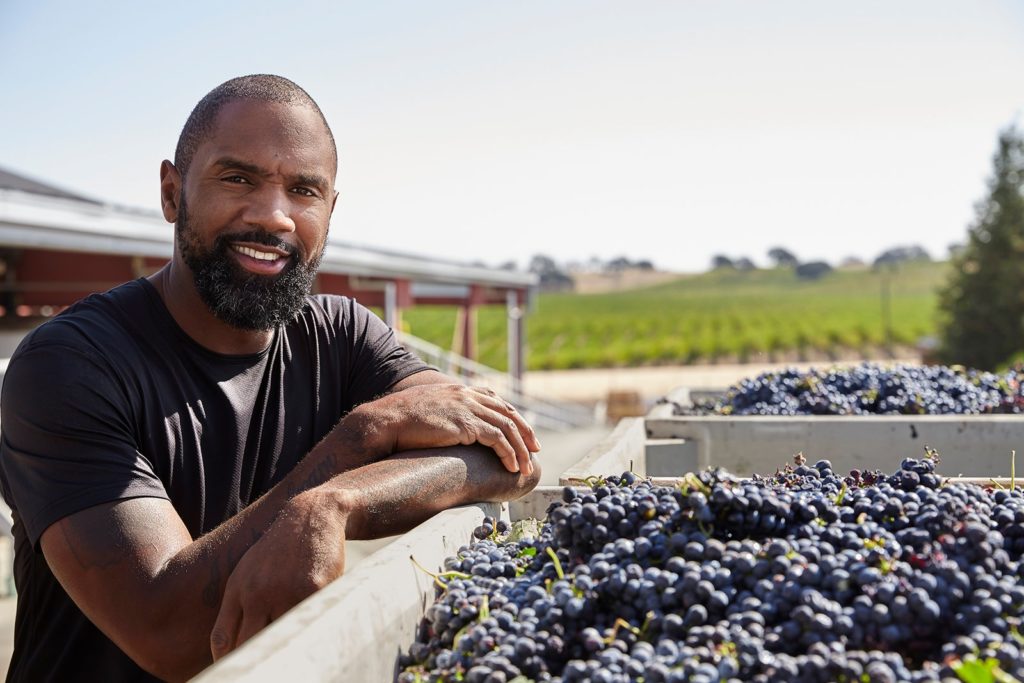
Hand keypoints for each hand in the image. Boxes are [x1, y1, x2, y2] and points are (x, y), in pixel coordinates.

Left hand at [209, 488, 348, 659]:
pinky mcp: (314, 590)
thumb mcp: (249, 571)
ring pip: (278, 637)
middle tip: (259, 670)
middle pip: (247, 644)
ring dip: (281, 650)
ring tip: (283, 656)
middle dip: (251, 661)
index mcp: (238, 589)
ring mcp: (286, 592)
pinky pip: (308, 622)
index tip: (234, 672)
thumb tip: (231, 646)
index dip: (224, 663)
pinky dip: (307, 633)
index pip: (222, 639)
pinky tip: (309, 635)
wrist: (311, 515)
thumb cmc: (280, 549)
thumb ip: (240, 605)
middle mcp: (258, 593)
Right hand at [354, 383, 540, 474]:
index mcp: (457, 391)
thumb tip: (442, 430)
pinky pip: (498, 439)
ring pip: (507, 427)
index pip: (494, 399)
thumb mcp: (425, 411)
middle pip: (506, 411)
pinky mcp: (466, 425)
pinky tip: (511, 466)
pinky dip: (509, 454)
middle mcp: (466, 396)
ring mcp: (467, 408)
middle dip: (524, 430)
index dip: (510, 415)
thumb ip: (440, 414)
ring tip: (525, 467)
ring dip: (519, 449)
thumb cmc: (398, 422)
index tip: (521, 431)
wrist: (385, 422)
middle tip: (535, 448)